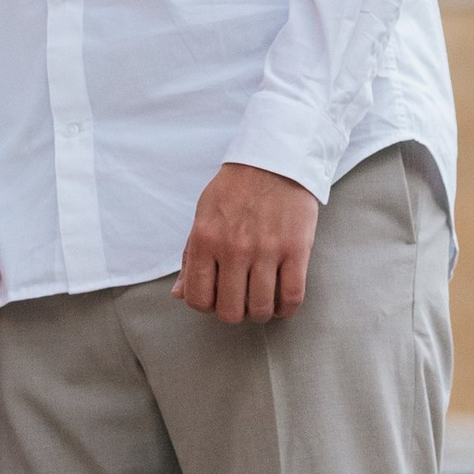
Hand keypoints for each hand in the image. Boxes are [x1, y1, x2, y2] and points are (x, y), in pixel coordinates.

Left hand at [174, 163, 318, 326]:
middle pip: (230, 311)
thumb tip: (178, 295)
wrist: (274, 159)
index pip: (197, 299)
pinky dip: (286, 308)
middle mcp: (233, 248)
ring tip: (262, 302)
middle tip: (241, 302)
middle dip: (235, 313)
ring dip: (260, 313)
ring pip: (260, 308)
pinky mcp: (295, 249)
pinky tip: (282, 302)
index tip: (217, 298)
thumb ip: (190, 258)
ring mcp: (266, 250)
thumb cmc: (235, 189)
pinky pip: (291, 296)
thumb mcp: (203, 216)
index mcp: (205, 239)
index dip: (207, 307)